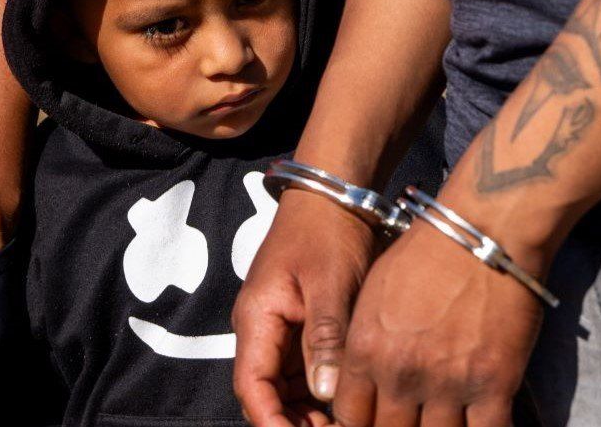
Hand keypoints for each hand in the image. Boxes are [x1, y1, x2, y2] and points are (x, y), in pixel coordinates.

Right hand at [233, 189, 377, 426]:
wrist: (333, 197)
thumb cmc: (329, 233)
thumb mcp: (331, 284)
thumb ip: (325, 339)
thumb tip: (325, 393)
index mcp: (258, 319)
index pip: (252, 387)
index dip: (271, 422)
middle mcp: (262, 330)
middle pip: (267, 394)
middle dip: (294, 423)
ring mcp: (280, 331)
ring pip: (286, 389)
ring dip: (309, 413)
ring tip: (346, 424)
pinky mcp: (301, 328)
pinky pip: (304, 372)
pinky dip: (321, 394)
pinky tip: (347, 405)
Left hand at [330, 195, 550, 426]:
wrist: (484, 229)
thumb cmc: (426, 253)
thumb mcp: (372, 295)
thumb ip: (360, 345)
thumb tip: (353, 382)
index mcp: (365, 352)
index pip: (350, 418)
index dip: (360, 426)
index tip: (375, 420)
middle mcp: (401, 374)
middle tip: (411, 419)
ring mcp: (448, 384)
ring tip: (443, 420)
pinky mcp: (494, 384)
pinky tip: (479, 425)